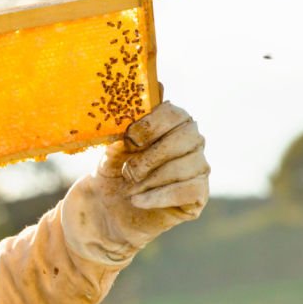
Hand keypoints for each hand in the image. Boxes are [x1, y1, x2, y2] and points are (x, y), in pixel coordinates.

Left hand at [60, 101, 209, 265]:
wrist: (104, 213)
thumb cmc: (111, 174)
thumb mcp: (113, 147)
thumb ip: (128, 123)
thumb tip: (152, 90)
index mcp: (171, 123)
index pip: (175, 113)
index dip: (152, 124)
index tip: (129, 139)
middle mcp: (191, 142)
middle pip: (188, 136)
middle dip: (153, 154)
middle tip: (128, 170)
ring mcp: (198, 168)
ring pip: (188, 165)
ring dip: (152, 178)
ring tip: (129, 188)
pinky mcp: (198, 196)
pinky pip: (189, 190)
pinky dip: (159, 195)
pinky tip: (138, 200)